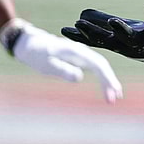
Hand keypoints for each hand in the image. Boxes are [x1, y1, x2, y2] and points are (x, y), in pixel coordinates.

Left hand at [0, 18, 123, 102]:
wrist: (29, 43)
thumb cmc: (36, 54)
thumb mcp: (46, 63)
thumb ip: (62, 69)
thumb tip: (79, 77)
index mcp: (76, 51)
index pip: (98, 65)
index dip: (107, 79)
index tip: (111, 95)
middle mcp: (82, 51)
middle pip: (102, 65)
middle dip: (110, 82)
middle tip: (115, 99)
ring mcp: (81, 54)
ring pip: (100, 66)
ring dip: (108, 80)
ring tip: (114, 96)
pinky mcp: (79, 59)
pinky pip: (95, 68)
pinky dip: (102, 77)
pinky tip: (106, 87)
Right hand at [63, 6, 143, 74]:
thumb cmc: (138, 40)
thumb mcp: (116, 32)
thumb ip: (101, 23)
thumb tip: (83, 13)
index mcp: (114, 43)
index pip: (94, 39)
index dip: (79, 36)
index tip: (64, 30)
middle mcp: (125, 44)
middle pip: (106, 40)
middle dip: (93, 32)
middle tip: (79, 23)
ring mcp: (141, 42)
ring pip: (129, 36)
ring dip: (121, 28)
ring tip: (113, 20)